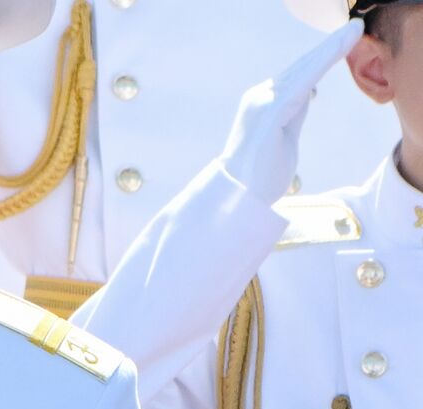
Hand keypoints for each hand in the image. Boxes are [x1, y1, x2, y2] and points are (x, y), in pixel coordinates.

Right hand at [219, 19, 362, 203]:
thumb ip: (294, 113)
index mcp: (262, 104)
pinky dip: (323, 62)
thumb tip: (308, 94)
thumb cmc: (260, 176)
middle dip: (329, 47)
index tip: (342, 43)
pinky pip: (304, 80)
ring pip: (304, 68)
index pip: (296, 77)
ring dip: (331, 48)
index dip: (320, 59)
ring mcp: (263, 101)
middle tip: (353, 28)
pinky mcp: (271, 109)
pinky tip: (340, 48)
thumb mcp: (284, 136)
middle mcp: (259, 97)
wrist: (239, 197)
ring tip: (352, 31)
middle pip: (301, 67)